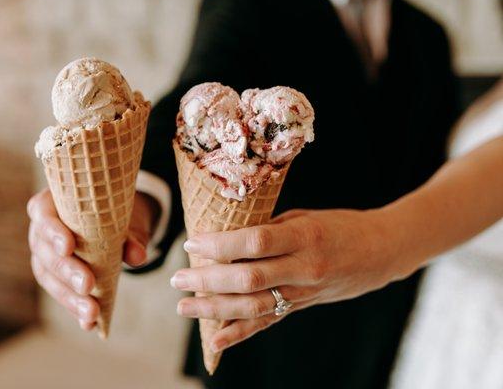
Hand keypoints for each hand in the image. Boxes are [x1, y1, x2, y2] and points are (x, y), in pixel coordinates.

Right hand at [27, 188, 158, 329]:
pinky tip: (89, 324)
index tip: (68, 247)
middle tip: (88, 285)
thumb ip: (131, 235)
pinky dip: (75, 308)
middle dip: (67, 271)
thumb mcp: (127, 218)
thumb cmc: (114, 212)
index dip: (53, 231)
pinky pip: (60, 292)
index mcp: (51, 203)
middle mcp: (41, 229)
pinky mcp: (52, 275)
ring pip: (49, 277)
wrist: (116, 219)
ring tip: (91, 313)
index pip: (43, 213)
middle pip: (46, 250)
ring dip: (70, 298)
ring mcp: (43, 254)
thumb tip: (137, 256)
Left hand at [171, 208, 410, 352]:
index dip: (220, 245)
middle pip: (248, 278)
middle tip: (177, 279)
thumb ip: (268, 229)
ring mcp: (304, 292)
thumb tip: (223, 238)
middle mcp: (304, 268)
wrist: (379, 251)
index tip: (191, 244)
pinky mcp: (302, 307)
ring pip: (253, 306)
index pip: (254, 242)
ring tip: (184, 306)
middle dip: (207, 280)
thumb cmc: (338, 226)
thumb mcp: (304, 217)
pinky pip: (267, 323)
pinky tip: (214, 340)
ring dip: (214, 309)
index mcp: (304, 236)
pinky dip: (239, 333)